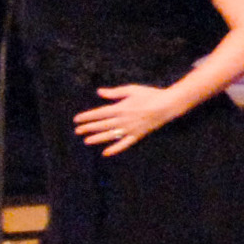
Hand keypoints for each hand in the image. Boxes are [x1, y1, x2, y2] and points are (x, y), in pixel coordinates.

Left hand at [72, 79, 187, 153]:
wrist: (167, 105)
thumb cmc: (149, 95)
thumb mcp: (131, 90)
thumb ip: (114, 92)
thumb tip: (99, 92)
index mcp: (120, 108)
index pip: (99, 113)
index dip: (87, 117)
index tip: (77, 120)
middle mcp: (123, 120)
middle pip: (102, 125)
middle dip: (88, 128)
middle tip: (77, 131)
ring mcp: (130, 129)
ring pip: (110, 135)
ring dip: (97, 138)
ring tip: (86, 141)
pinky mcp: (138, 135)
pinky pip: (124, 144)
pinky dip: (115, 149)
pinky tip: (106, 153)